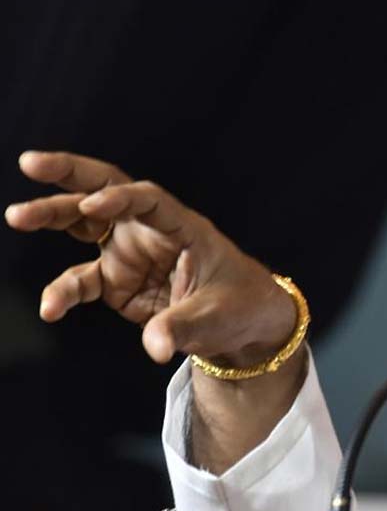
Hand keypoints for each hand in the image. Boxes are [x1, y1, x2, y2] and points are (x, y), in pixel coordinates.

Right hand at [5, 151, 296, 365]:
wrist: (240, 325)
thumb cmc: (239, 307)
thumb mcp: (218, 317)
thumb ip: (183, 327)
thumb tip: (155, 347)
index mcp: (183, 227)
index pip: (148, 200)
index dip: (119, 199)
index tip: (92, 206)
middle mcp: (150, 231)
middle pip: (106, 189)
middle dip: (69, 173)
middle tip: (30, 163)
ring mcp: (129, 252)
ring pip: (82, 222)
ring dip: (50, 215)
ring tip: (15, 215)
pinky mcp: (114, 280)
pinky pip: (81, 280)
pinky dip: (63, 293)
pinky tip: (50, 309)